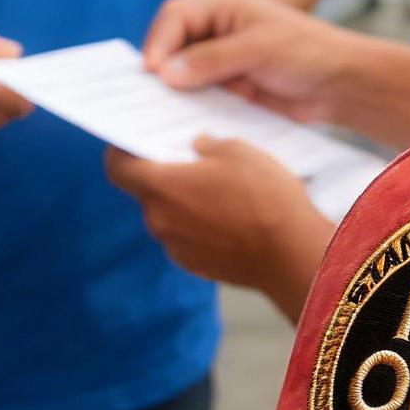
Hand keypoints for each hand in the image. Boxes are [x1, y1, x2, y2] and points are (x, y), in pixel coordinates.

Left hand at [106, 138, 332, 318]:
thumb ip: (207, 145)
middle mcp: (160, 220)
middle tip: (191, 163)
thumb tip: (197, 147)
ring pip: (168, 216)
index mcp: (162, 187)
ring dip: (183, 203)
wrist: (291, 253)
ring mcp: (176, 248)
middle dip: (163, 177)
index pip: (117, 168)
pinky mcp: (195, 266)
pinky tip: (228, 219)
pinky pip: (186, 238)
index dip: (120, 152)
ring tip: (218, 192)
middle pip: (146, 192)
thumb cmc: (264, 196)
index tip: (134, 143)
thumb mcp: (238, 151)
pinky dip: (198, 227)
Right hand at [143, 0, 357, 124]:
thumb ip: (211, 59)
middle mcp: (215, 29)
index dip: (158, 42)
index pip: (175, 16)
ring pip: (180, 73)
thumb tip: (165, 73)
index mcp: (221, 4)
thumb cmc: (306, 52)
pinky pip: (197, 96)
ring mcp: (219, 59)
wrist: (341, 84)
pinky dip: (187, 107)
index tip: (151, 72)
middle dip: (158, 69)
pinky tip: (179, 122)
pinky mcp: (226, 87)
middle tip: (143, 96)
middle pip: (171, 45)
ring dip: (171, 91)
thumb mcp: (258, 49)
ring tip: (155, 113)